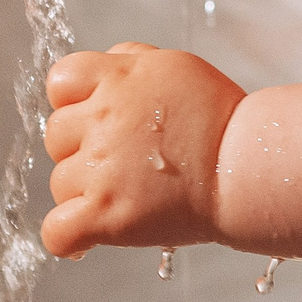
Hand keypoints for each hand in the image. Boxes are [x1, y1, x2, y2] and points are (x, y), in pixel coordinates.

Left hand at [42, 43, 244, 256]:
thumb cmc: (219, 118)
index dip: (73, 102)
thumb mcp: (174, 66)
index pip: (61, 82)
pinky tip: (87, 239)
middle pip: (55, 135)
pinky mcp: (106, 215)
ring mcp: (101, 169)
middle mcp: (103, 119)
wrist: (246, 167)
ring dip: (82, 193)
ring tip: (123, 197)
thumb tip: (105, 67)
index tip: (94, 118)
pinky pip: (57, 233)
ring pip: (58, 184)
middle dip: (79, 147)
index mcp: (118, 79)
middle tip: (120, 162)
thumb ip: (130, 61)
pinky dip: (68, 239)